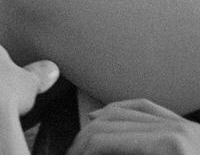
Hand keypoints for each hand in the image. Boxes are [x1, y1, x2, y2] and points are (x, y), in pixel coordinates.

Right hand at [67, 100, 199, 154]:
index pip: (107, 140)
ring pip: (127, 111)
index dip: (82, 150)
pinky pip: (149, 108)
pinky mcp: (192, 128)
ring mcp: (186, 125)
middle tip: (72, 154)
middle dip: (85, 139)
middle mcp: (177, 128)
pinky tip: (107, 117)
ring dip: (99, 124)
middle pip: (112, 122)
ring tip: (83, 142)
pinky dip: (123, 110)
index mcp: (170, 147)